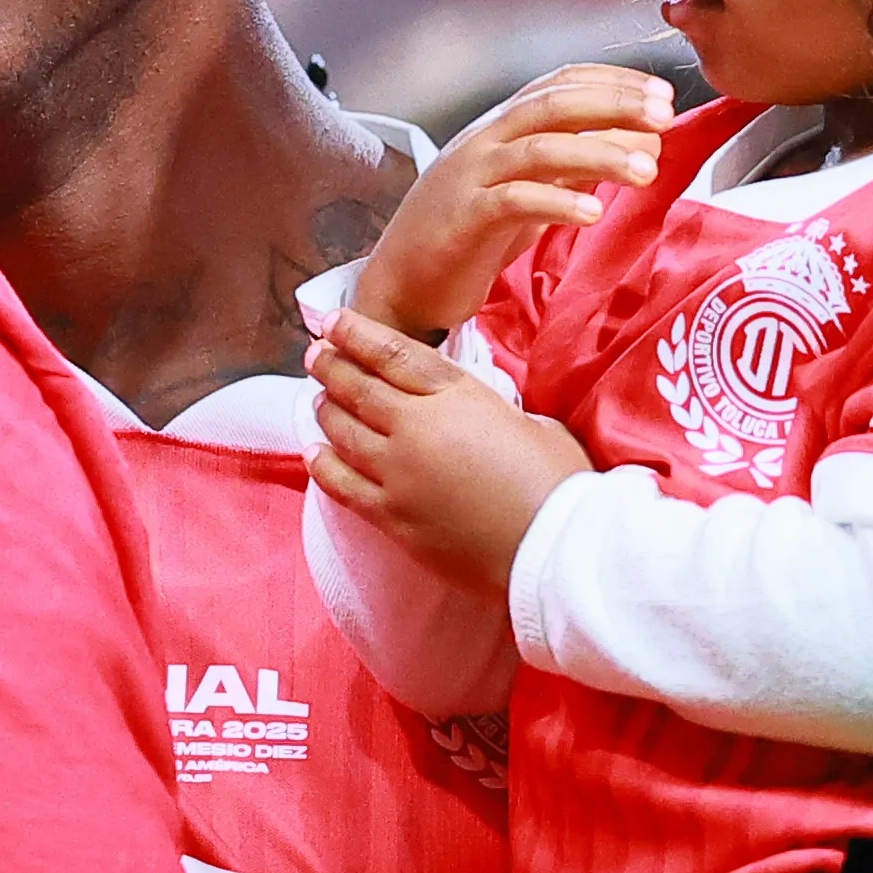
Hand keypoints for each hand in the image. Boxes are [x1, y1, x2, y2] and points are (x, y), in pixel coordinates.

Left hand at [307, 310, 591, 592]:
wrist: (553, 550)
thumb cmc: (558, 483)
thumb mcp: (532, 421)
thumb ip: (493, 411)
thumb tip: (482, 418)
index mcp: (457, 396)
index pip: (394, 354)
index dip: (358, 334)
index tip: (333, 322)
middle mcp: (417, 428)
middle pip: (360, 389)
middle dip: (332, 367)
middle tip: (315, 355)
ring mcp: (398, 474)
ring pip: (344, 433)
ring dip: (326, 412)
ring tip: (317, 400)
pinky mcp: (391, 517)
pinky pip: (342, 485)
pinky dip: (323, 465)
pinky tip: (314, 453)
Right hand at [352, 63, 673, 335]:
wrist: (400, 283)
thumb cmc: (467, 236)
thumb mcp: (526, 191)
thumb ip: (573, 166)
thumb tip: (639, 144)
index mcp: (498, 128)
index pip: (557, 84)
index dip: (611, 81)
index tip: (661, 95)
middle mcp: (483, 141)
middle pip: (552, 105)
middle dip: (613, 104)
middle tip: (665, 116)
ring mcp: (470, 177)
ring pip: (539, 148)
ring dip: (599, 154)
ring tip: (647, 171)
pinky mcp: (462, 218)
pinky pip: (514, 200)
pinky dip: (557, 202)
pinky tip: (594, 213)